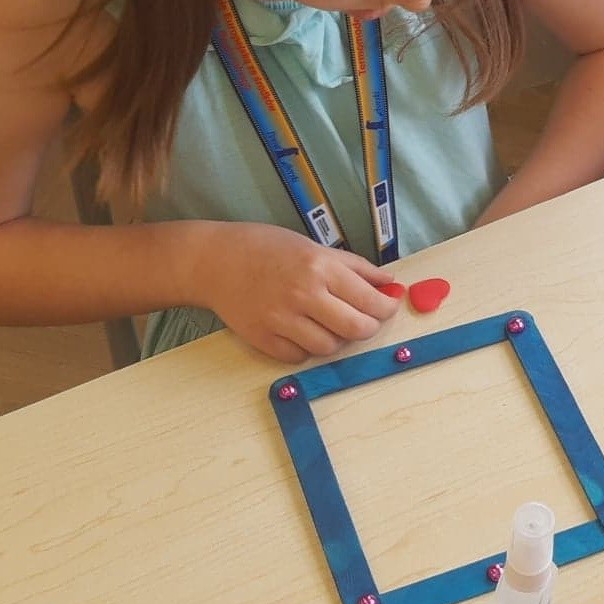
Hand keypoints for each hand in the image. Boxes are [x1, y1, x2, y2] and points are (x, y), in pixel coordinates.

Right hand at [204, 224, 400, 362]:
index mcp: (320, 268)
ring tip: (330, 323)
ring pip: (329, 347)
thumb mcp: (314, 247)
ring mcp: (281, 320)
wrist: (215, 261)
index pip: (370, 300)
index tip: (389, 306)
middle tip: (366, 320)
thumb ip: (354, 267)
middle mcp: (304, 295)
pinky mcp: (263, 339)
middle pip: (356, 329)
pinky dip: (307, 348)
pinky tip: (303, 331)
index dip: (386, 308)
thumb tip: (389, 283)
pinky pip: (299, 357)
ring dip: (337, 339)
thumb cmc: (267, 248)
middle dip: (369, 327)